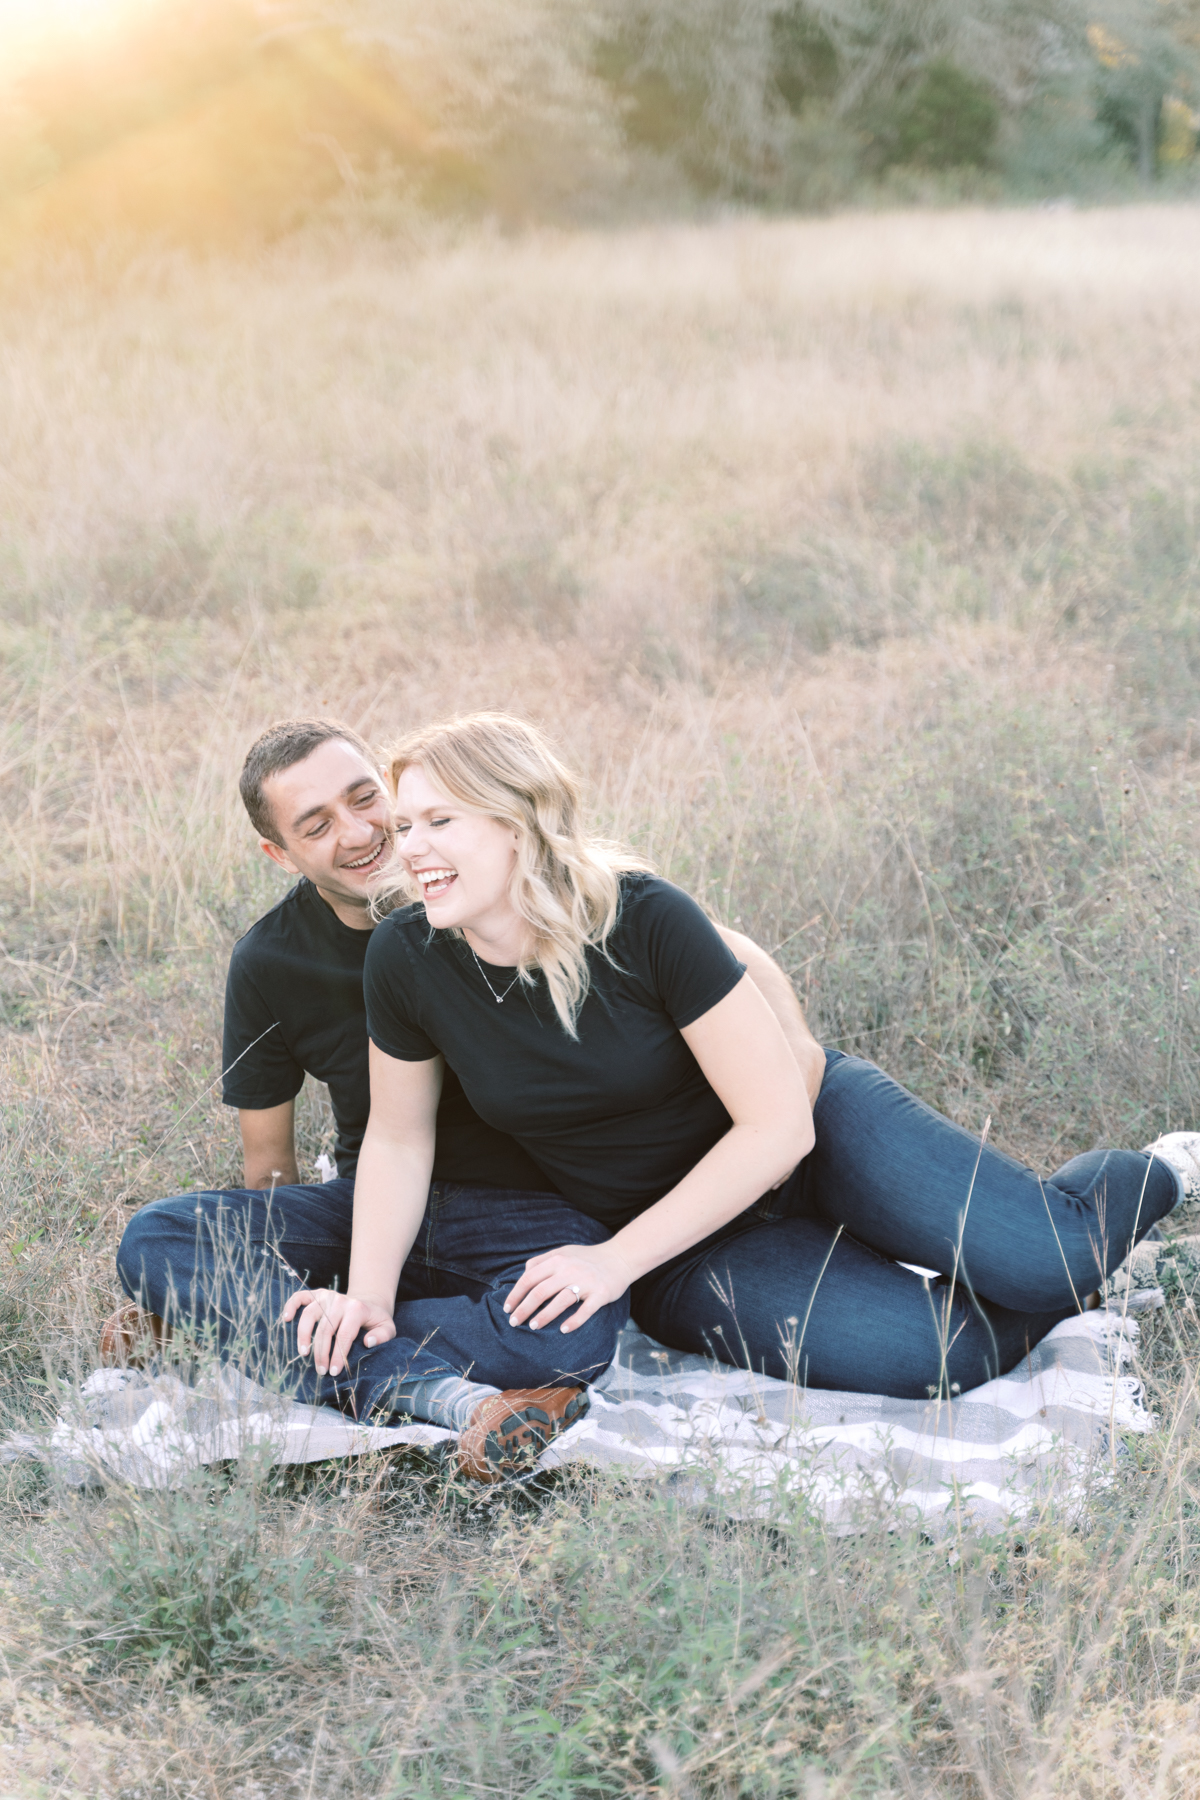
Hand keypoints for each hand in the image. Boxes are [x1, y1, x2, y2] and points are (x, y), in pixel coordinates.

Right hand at [280, 1288, 395, 1376]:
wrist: (368, 1302)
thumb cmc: (375, 1320)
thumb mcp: (387, 1327)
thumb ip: (383, 1336)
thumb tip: (368, 1342)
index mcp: (357, 1309)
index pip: (345, 1334)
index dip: (338, 1355)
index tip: (333, 1371)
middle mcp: (340, 1300)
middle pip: (325, 1329)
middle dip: (321, 1353)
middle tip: (320, 1371)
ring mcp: (327, 1296)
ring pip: (309, 1315)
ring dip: (304, 1335)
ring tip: (304, 1353)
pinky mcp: (317, 1294)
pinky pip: (300, 1296)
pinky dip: (291, 1305)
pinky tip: (286, 1319)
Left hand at [504, 1242, 633, 1333]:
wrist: (620, 1258)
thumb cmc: (587, 1258)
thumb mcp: (563, 1251)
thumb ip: (543, 1261)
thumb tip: (524, 1274)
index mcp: (558, 1259)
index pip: (530, 1277)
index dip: (516, 1294)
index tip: (507, 1308)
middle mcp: (570, 1269)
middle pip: (540, 1291)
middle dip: (524, 1309)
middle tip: (514, 1323)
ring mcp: (586, 1282)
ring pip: (561, 1300)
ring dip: (545, 1315)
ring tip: (534, 1326)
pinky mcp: (601, 1293)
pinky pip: (586, 1310)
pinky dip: (574, 1321)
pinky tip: (563, 1330)